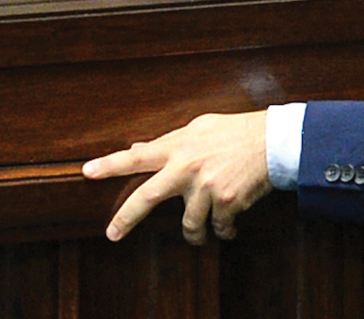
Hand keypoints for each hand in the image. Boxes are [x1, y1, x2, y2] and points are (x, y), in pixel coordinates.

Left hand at [83, 111, 272, 245]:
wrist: (276, 141)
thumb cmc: (239, 131)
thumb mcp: (202, 127)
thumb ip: (170, 140)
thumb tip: (139, 147)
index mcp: (179, 146)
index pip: (137, 156)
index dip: (110, 164)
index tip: (87, 172)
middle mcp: (187, 168)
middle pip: (147, 198)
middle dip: (126, 218)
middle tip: (113, 234)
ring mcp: (206, 187)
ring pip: (188, 224)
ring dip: (194, 234)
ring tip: (198, 236)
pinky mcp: (226, 202)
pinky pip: (218, 227)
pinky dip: (223, 230)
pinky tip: (228, 228)